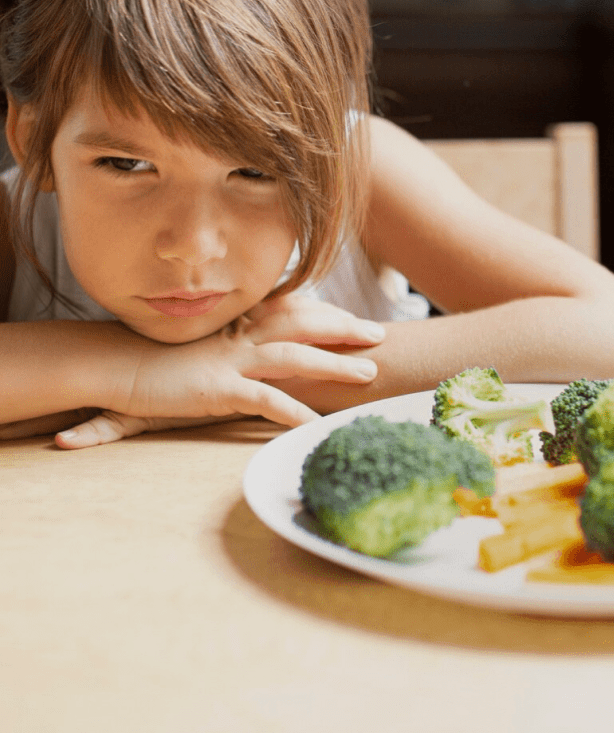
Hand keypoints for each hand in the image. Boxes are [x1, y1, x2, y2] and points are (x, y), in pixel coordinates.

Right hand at [54, 295, 385, 448]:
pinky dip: (294, 411)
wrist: (115, 364)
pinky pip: (265, 400)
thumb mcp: (200, 343)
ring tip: (368, 374)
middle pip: (302, 324)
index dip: (325, 311)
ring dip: (334, 364)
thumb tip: (253, 346)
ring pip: (294, 357)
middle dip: (343, 328)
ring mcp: (230, 361)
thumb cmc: (156, 358)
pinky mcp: (218, 389)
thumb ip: (228, 341)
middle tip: (378, 335)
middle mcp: (238, 336)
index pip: (290, 308)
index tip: (352, 317)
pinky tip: (317, 424)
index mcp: (235, 323)